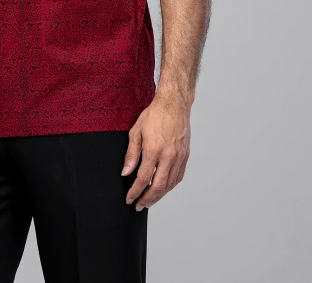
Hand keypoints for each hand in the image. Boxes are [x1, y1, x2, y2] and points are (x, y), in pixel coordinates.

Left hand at [121, 94, 190, 209]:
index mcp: (154, 149)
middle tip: (139, 206)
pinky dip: (169, 186)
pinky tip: (162, 188)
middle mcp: (168, 156)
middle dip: (147, 199)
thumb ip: (131, 154)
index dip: (135, 191)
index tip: (129, 199)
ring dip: (159, 196)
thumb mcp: (136, 131)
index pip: (143, 178)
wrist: (174, 105)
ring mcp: (179, 157)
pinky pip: (178, 177)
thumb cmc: (154, 115)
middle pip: (158, 187)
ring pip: (170, 185)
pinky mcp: (185, 156)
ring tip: (149, 200)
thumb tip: (125, 173)